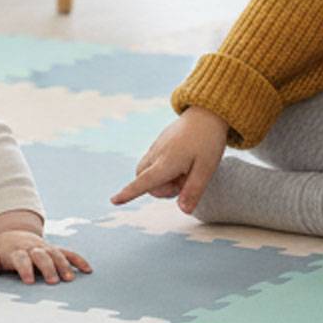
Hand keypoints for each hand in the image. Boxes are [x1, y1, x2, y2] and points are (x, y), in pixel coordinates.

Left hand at [0, 230, 91, 284]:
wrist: (13, 233)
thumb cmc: (1, 249)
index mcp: (17, 250)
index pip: (21, 259)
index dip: (25, 269)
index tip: (29, 282)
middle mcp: (33, 248)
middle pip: (42, 256)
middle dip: (47, 268)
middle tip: (52, 282)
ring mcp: (46, 248)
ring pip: (57, 255)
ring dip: (64, 266)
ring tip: (70, 280)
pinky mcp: (55, 249)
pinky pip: (69, 253)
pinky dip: (78, 260)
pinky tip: (87, 270)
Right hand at [110, 106, 228, 213]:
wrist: (207, 111)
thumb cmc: (208, 140)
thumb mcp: (207, 169)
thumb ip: (194, 191)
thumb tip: (183, 211)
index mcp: (166, 162)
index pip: (143, 183)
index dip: (128, 193)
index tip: (113, 201)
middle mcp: (157, 154)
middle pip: (144, 180)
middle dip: (160, 189)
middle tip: (185, 182)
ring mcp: (156, 147)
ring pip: (148, 171)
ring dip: (162, 179)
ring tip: (185, 171)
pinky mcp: (160, 143)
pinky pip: (154, 162)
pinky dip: (165, 169)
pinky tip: (184, 160)